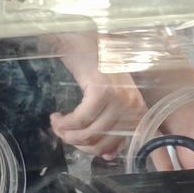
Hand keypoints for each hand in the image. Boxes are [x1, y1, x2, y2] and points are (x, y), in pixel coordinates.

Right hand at [43, 33, 146, 159]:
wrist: (86, 37)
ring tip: (57, 124)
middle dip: (76, 142)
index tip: (81, 146)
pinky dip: (64, 123)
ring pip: (88, 133)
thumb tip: (108, 154)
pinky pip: (79, 120)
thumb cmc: (96, 65)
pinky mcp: (102, 91)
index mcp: (136, 109)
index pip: (118, 143)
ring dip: (66, 133)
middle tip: (61, 132)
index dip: (96, 150)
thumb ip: (110, 126)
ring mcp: (118, 98)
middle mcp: (131, 105)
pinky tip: (57, 118)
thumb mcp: (109, 98)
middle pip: (101, 142)